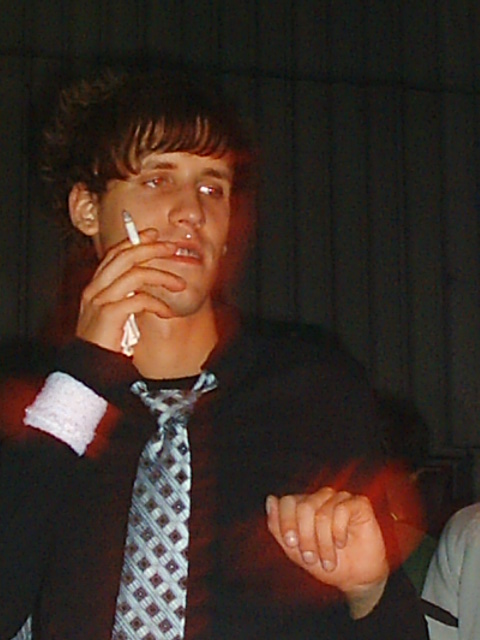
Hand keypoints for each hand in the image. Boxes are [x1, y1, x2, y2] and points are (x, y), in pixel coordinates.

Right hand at [76, 229, 185, 351]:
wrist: (88, 370)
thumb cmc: (105, 344)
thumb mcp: (116, 315)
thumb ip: (126, 298)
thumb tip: (150, 285)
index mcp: (95, 287)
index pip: (114, 254)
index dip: (135, 241)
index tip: (154, 235)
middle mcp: (94, 289)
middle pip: (125, 256)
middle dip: (151, 248)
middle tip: (172, 248)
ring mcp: (99, 300)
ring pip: (134, 273)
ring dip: (161, 276)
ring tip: (180, 284)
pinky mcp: (108, 314)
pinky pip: (139, 299)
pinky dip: (158, 304)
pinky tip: (167, 313)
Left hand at [266, 487, 388, 617]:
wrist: (355, 579)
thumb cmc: (323, 562)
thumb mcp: (294, 550)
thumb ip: (278, 526)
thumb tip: (270, 499)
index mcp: (303, 505)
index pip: (287, 501)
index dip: (286, 522)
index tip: (291, 543)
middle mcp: (321, 497)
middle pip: (304, 507)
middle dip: (306, 538)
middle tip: (311, 558)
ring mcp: (340, 498)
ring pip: (322, 513)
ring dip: (324, 543)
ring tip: (328, 561)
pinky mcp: (359, 503)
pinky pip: (342, 510)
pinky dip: (339, 532)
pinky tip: (342, 543)